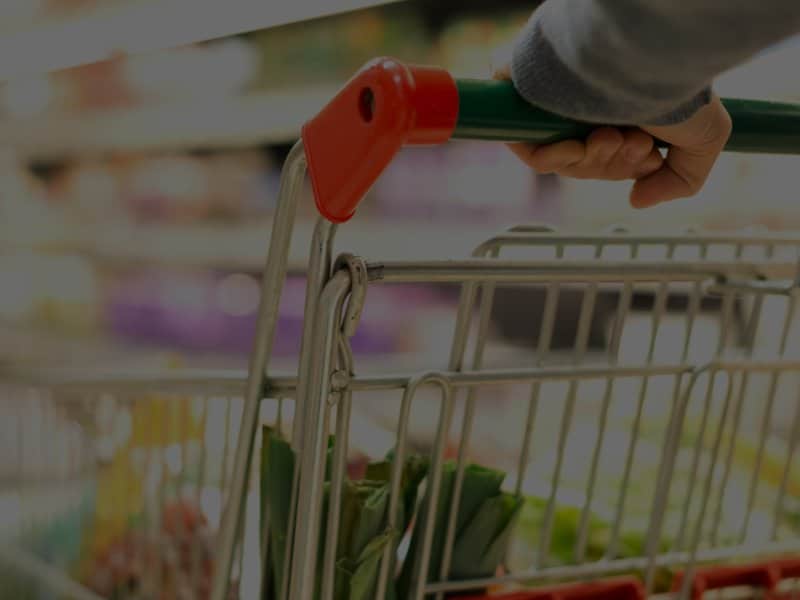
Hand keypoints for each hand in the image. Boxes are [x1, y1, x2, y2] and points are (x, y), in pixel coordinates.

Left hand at [493, 66, 731, 207]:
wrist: (650, 51)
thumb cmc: (680, 86)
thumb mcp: (705, 140)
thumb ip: (680, 180)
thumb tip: (636, 200)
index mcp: (621, 108)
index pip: (609, 158)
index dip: (628, 167)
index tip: (649, 158)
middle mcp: (588, 103)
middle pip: (586, 163)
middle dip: (613, 164)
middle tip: (633, 142)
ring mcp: (557, 102)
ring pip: (562, 160)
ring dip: (592, 160)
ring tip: (614, 135)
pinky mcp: (526, 98)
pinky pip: (530, 150)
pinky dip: (555, 158)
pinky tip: (584, 144)